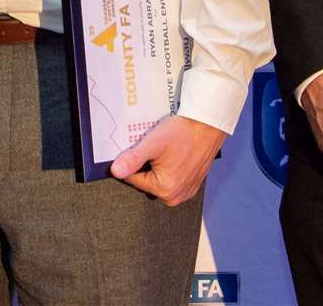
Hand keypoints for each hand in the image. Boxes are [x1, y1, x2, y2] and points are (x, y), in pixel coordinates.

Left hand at [109, 115, 224, 205]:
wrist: (207, 127)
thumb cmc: (183, 134)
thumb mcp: (153, 144)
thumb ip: (133, 159)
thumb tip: (115, 171)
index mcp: (164, 190)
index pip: (132, 178)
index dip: (132, 160)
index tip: (140, 148)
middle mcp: (175, 197)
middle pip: (145, 181)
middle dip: (145, 164)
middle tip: (154, 148)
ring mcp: (185, 192)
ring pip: (157, 179)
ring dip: (156, 166)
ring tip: (165, 150)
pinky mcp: (191, 185)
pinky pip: (171, 178)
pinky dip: (168, 168)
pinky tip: (173, 154)